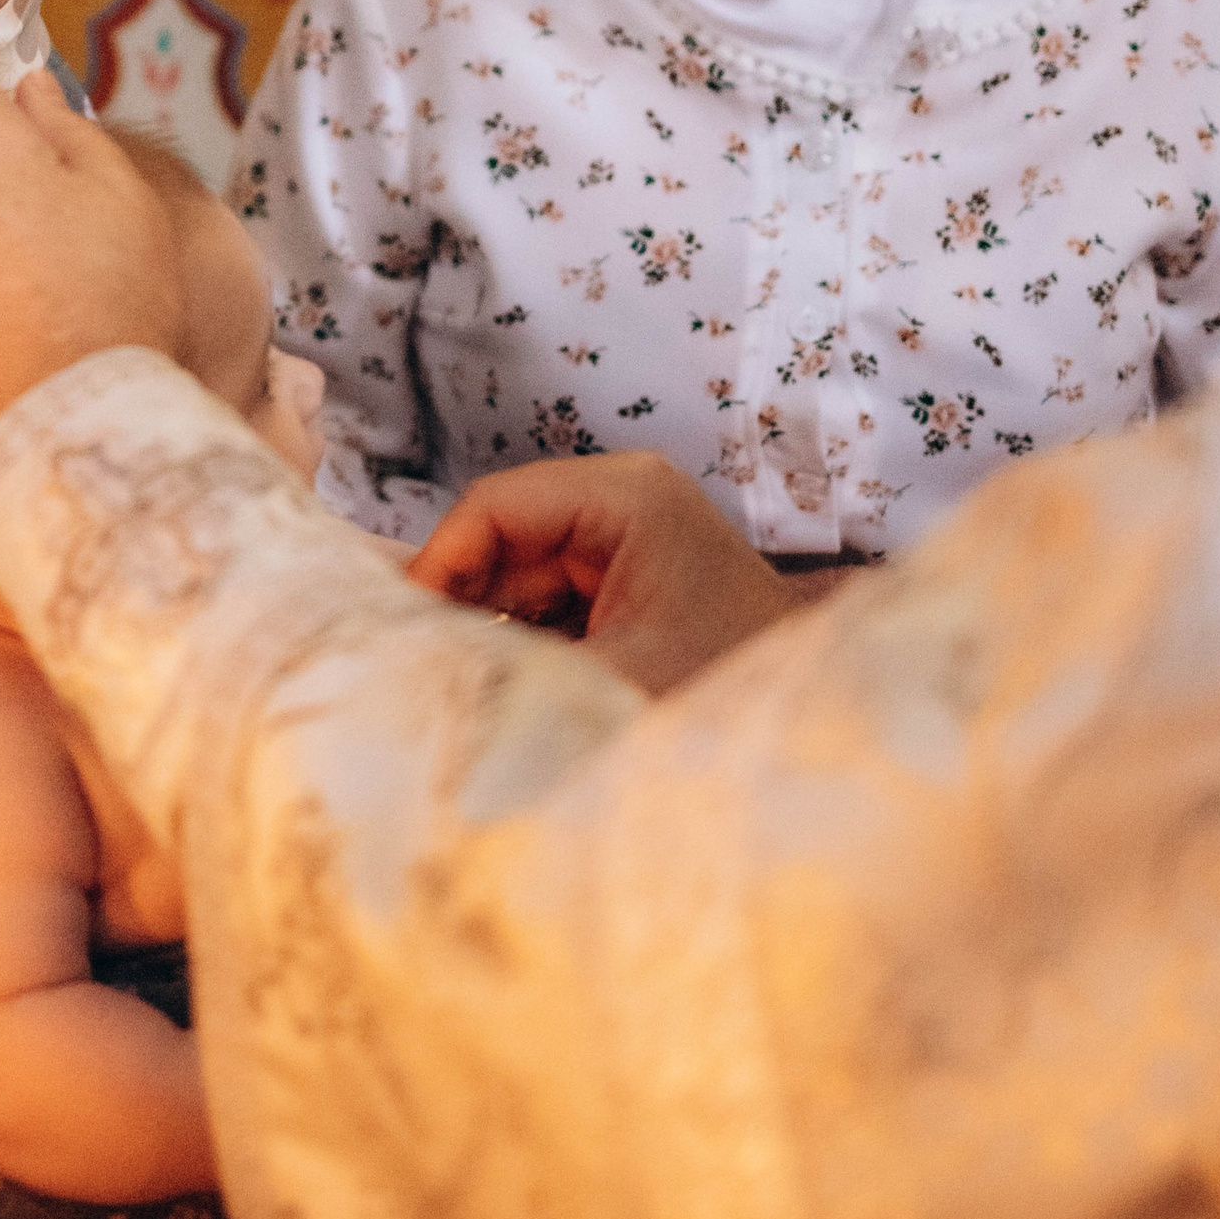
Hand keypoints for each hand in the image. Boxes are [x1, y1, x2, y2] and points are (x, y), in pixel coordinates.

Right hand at [408, 450, 805, 698]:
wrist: (819, 720)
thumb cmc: (734, 686)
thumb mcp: (616, 678)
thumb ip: (513, 666)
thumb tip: (417, 668)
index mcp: (624, 498)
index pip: (493, 507)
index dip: (436, 565)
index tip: (400, 631)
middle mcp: (619, 502)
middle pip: (496, 540)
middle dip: (459, 606)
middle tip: (419, 669)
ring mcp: (621, 541)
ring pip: (512, 578)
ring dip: (487, 632)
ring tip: (459, 689)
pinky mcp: (622, 582)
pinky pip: (542, 604)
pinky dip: (519, 645)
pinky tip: (504, 690)